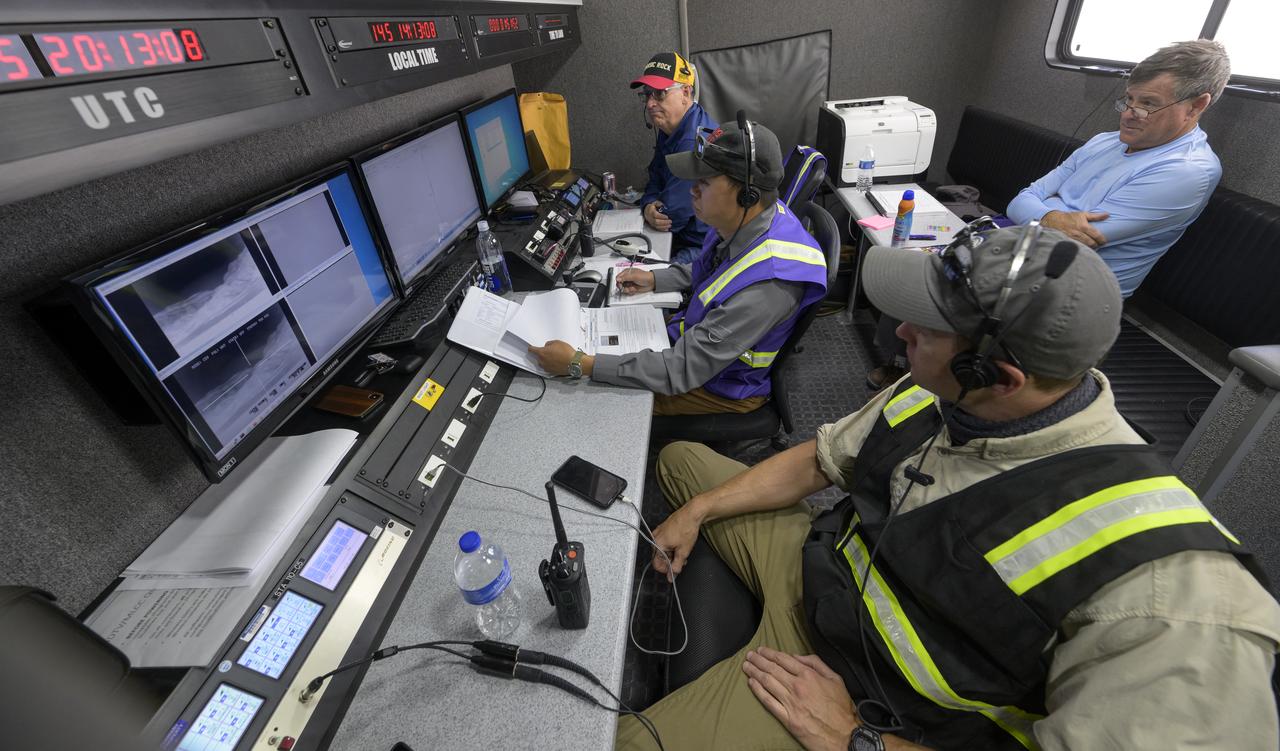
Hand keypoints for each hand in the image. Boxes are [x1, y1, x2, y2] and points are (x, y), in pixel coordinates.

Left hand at [528, 340, 576, 375]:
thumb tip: (547, 346)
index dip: (531, 348)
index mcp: (541, 353)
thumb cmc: (566, 352)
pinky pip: (547, 367)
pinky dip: (550, 365)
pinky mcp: (551, 372)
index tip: (531, 347)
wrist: (574, 363)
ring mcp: (546, 367)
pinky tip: (556, 362)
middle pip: (537, 357)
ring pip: (542, 363)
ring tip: (554, 357)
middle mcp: (542, 361)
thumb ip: (549, 344)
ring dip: (545, 360)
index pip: (531, 350)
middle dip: (541, 354)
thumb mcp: (557, 342)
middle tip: (549, 351)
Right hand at [616, 267, 654, 294]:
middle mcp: (627, 278)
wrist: (652, 282)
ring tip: (632, 288)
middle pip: (620, 284)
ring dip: (627, 289)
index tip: (620, 284)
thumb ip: (625, 277)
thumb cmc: (645, 276)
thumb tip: (618, 279)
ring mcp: (630, 283)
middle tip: (625, 287)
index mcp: (627, 272)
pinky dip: (630, 291)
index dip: (618, 281)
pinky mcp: (632, 288)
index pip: (618, 277)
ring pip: (623, 288)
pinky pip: (628, 291)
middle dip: (622, 286)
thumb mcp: (634, 276)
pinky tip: (634, 289)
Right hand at [644, 202, 672, 230]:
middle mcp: (650, 218)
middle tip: (670, 221)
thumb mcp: (655, 203)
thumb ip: (659, 204)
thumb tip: (664, 206)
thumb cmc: (652, 207)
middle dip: (664, 222)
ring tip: (669, 225)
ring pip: (657, 226)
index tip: (667, 217)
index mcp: (651, 211)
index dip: (661, 216)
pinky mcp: (652, 225)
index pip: (655, 215)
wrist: (647, 211)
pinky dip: (662, 229)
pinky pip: (657, 229)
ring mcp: (651, 222)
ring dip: (664, 226)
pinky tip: (667, 229)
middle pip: (656, 222)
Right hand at [650, 502, 701, 576]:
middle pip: (660, 557)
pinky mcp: (663, 529)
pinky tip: (680, 544)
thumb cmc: (687, 529)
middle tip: (682, 560)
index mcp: (657, 544)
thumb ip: (676, 566)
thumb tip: (671, 576)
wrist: (692, 513)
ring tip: (683, 551)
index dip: (667, 569)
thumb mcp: (683, 552)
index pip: (657, 564)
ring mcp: (658, 532)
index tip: (675, 569)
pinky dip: (672, 546)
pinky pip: (664, 542)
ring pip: (663, 550)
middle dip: (671, 561)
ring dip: (672, 554)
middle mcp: (655, 538)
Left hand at [743, 647, 858, 750]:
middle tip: (749, 655)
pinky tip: (751, 683)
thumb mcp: (835, 679)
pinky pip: (768, 702)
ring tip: (746, 666)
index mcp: (809, 676)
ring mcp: (790, 703)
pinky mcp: (787, 718)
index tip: (761, 650)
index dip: (770, 653)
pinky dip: (758, 691)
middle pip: (772, 669)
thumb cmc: (841, 707)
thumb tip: (797, 657)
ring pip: (767, 683)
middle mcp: (797, 687)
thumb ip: (816, 664)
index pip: (784, 660)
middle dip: (758, 660)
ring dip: (755, 672)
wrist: (844, 735)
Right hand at [1039, 209, 1108, 247]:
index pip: (1096, 235)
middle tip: (1098, 245)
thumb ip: (1096, 216)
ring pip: (1085, 247)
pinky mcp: (1068, 243)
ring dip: (1089, 248)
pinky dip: (1082, 249)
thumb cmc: (1070, 217)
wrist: (1054, 221)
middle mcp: (1078, 234)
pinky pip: (1077, 249)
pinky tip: (1084, 249)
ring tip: (1092, 247)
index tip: (1104, 242)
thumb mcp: (1083, 214)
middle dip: (1096, 245)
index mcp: (1084, 226)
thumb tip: (1107, 215)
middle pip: (1091, 243)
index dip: (1102, 240)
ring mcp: (1073, 240)